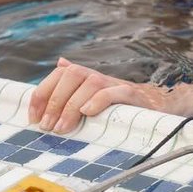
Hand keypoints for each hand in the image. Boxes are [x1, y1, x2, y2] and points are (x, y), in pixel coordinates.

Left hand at [28, 57, 163, 132]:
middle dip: (54, 102)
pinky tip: (87, 113)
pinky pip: (114, 92)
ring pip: (90, 83)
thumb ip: (75, 85)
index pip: (59, 75)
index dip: (42, 94)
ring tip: (63, 128)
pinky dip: (98, 100)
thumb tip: (60, 63)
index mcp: (87, 79)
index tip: (34, 118)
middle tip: (48, 128)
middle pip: (71, 75)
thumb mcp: (96, 98)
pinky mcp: (133, 96)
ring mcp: (117, 84)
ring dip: (71, 105)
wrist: (159, 108)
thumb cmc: (121, 108)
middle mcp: (100, 77)